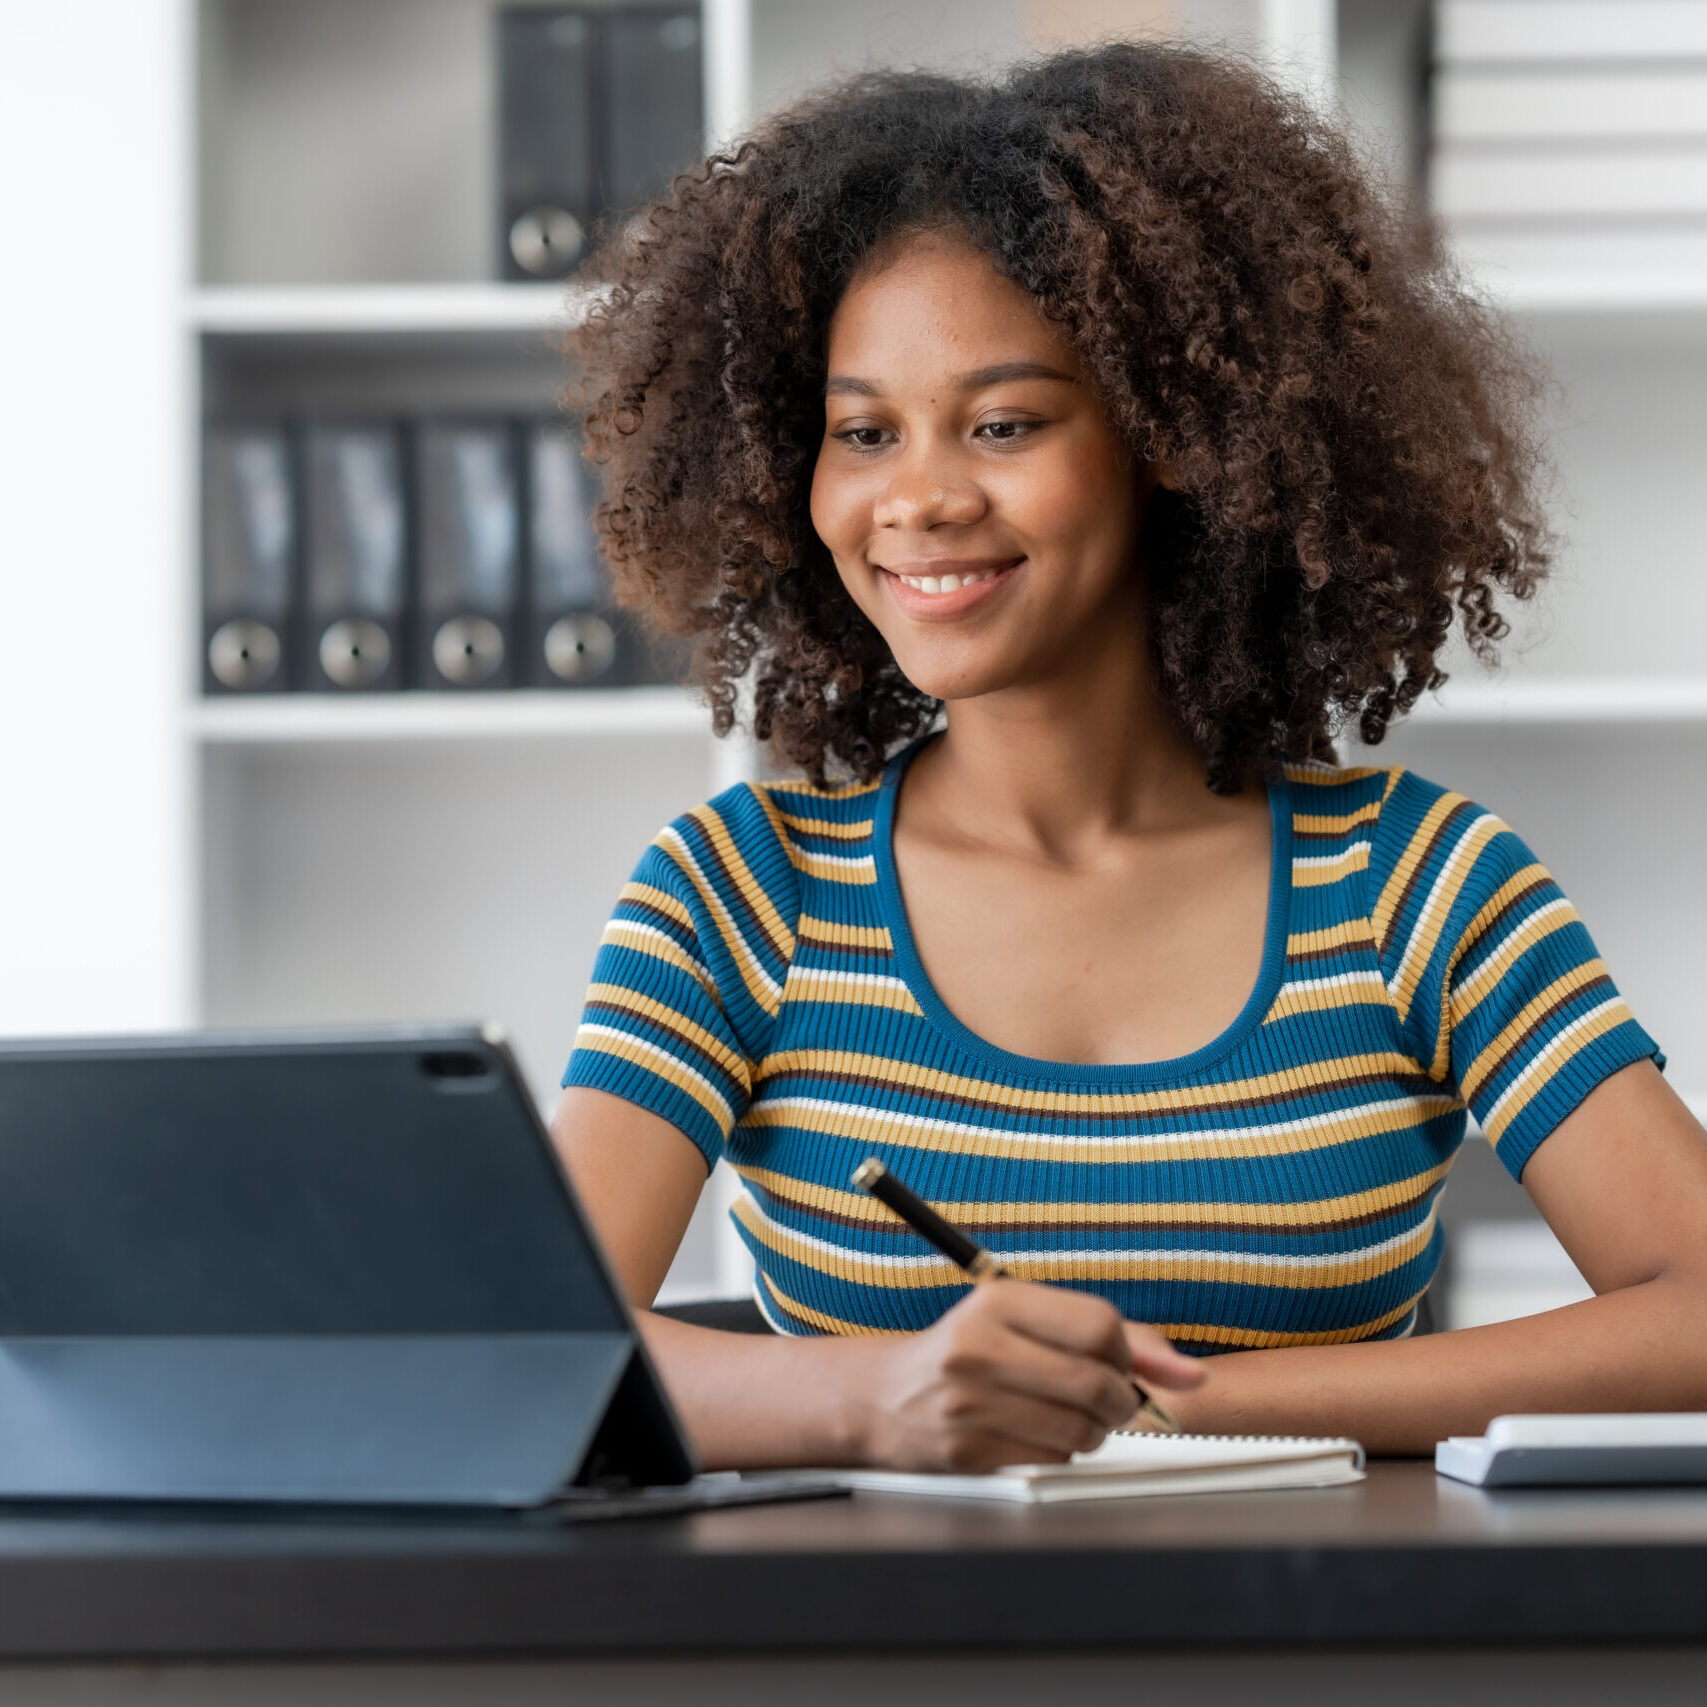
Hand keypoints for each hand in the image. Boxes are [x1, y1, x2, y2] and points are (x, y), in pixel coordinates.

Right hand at [849, 1279, 1207, 1471]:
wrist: (886, 1398)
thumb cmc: (971, 1351)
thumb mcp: (1029, 1322)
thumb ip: (1118, 1339)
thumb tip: (1192, 1376)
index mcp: (997, 1301)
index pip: (1098, 1325)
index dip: (1124, 1353)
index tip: (1116, 1363)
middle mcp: (979, 1346)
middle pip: (1096, 1382)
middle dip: (1119, 1400)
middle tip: (1106, 1399)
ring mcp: (970, 1402)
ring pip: (1081, 1429)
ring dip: (1093, 1431)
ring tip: (1068, 1415)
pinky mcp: (968, 1451)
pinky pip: (1052, 1459)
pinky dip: (1060, 1452)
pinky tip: (1035, 1434)